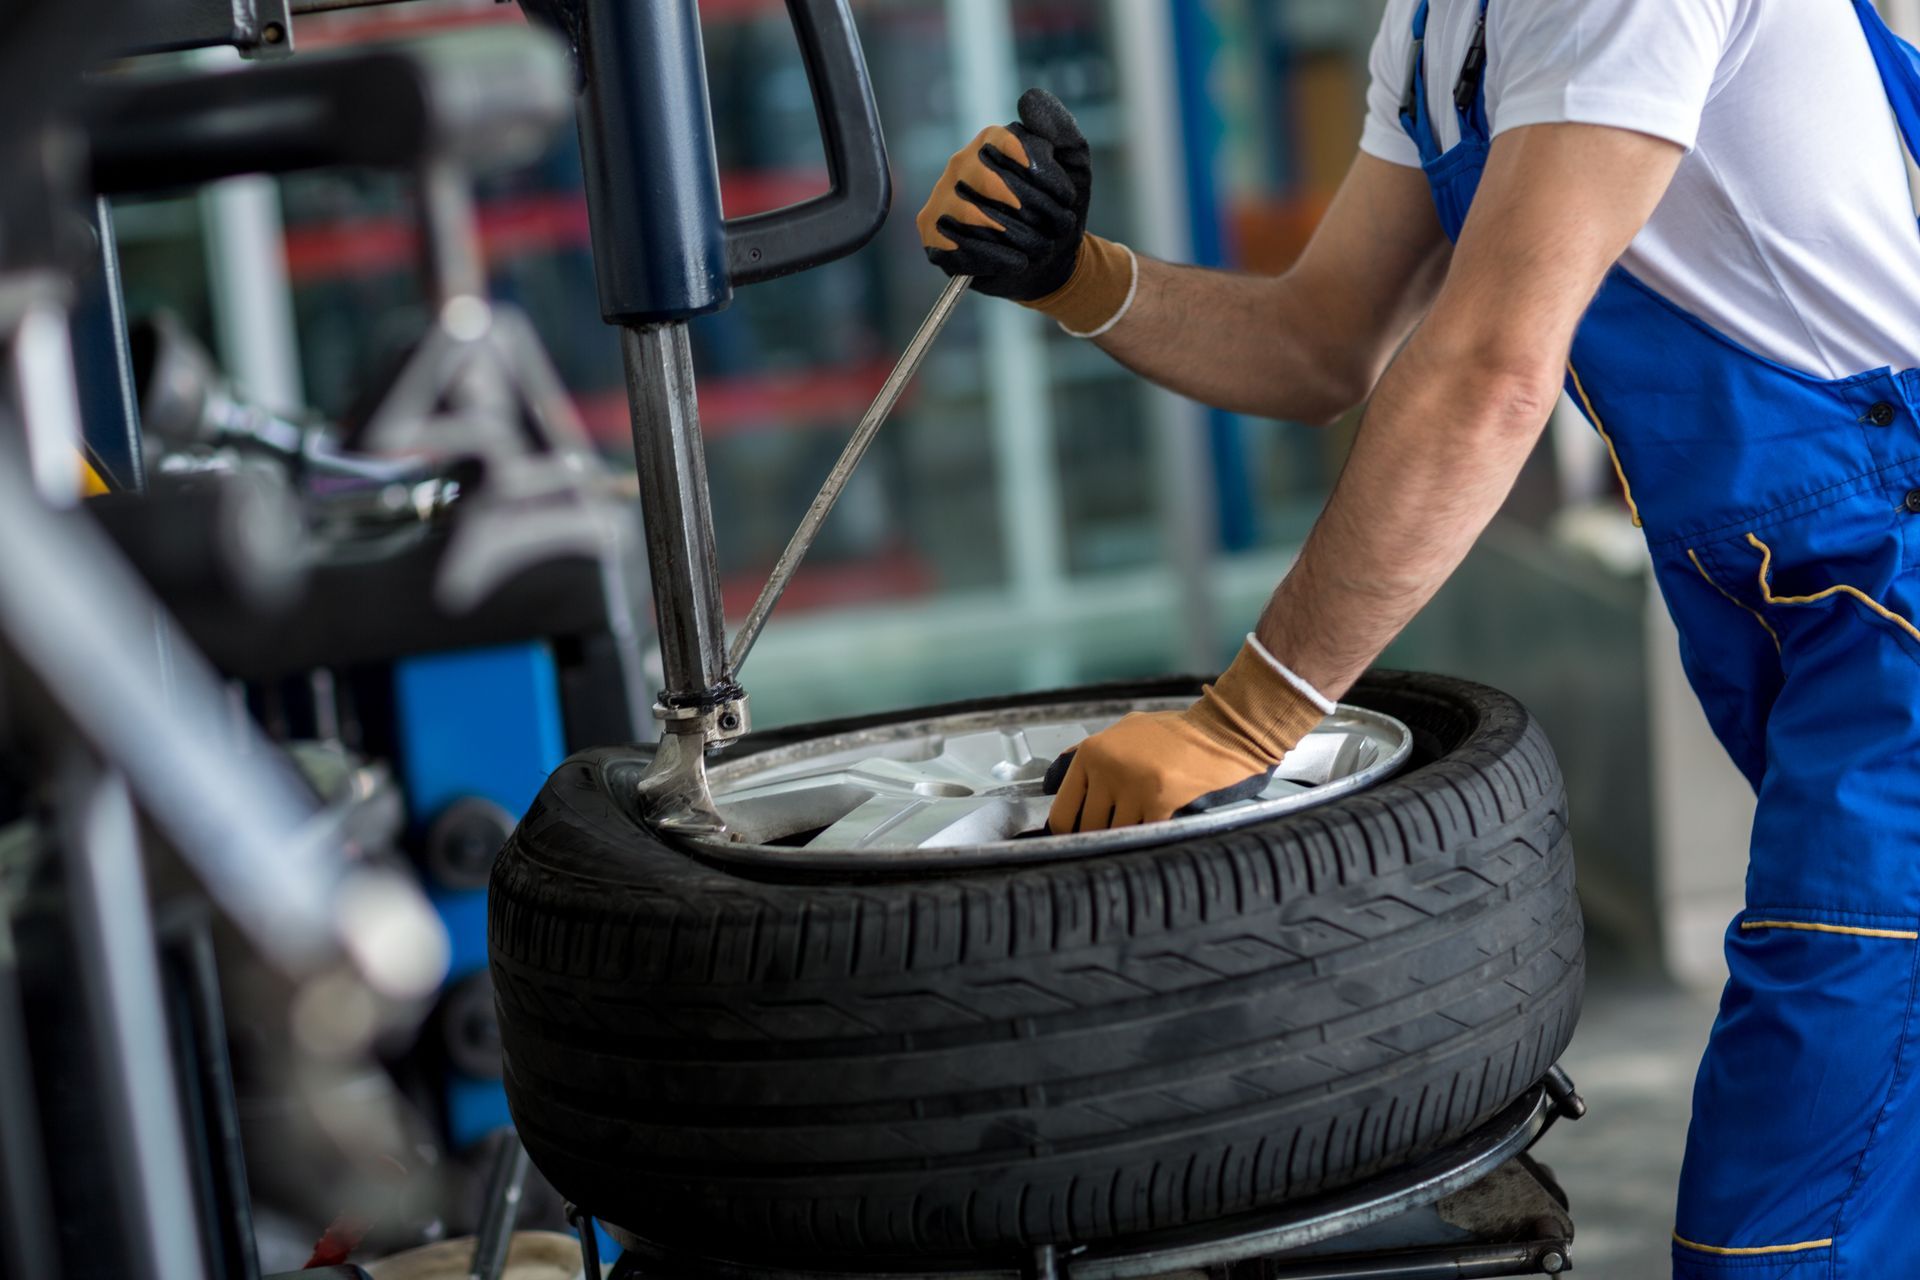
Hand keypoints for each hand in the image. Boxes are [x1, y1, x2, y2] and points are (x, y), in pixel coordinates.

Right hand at [917, 89, 1134, 334]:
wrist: (1049, 260)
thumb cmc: (1057, 210)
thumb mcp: (1073, 168)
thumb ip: (1061, 130)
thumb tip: (1027, 99)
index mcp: (990, 141)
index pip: (1011, 146)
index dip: (1044, 176)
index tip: (1066, 199)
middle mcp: (960, 165)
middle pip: (992, 182)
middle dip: (1034, 210)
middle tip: (1057, 227)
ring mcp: (942, 199)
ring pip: (975, 215)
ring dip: (1018, 236)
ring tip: (1040, 246)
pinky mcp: (933, 235)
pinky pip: (958, 245)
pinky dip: (995, 257)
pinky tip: (1017, 261)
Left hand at [1045, 640, 1328, 832]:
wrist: (1222, 732)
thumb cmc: (1174, 733)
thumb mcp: (1124, 731)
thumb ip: (1089, 755)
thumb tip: (1054, 783)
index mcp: (1091, 753)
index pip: (1063, 812)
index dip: (1069, 833)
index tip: (1077, 841)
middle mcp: (1106, 769)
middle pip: (1088, 829)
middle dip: (1099, 838)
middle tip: (1112, 839)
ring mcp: (1132, 786)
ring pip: (1116, 835)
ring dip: (1127, 837)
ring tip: (1139, 831)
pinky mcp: (1159, 800)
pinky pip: (1144, 834)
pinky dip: (1150, 835)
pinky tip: (1159, 828)